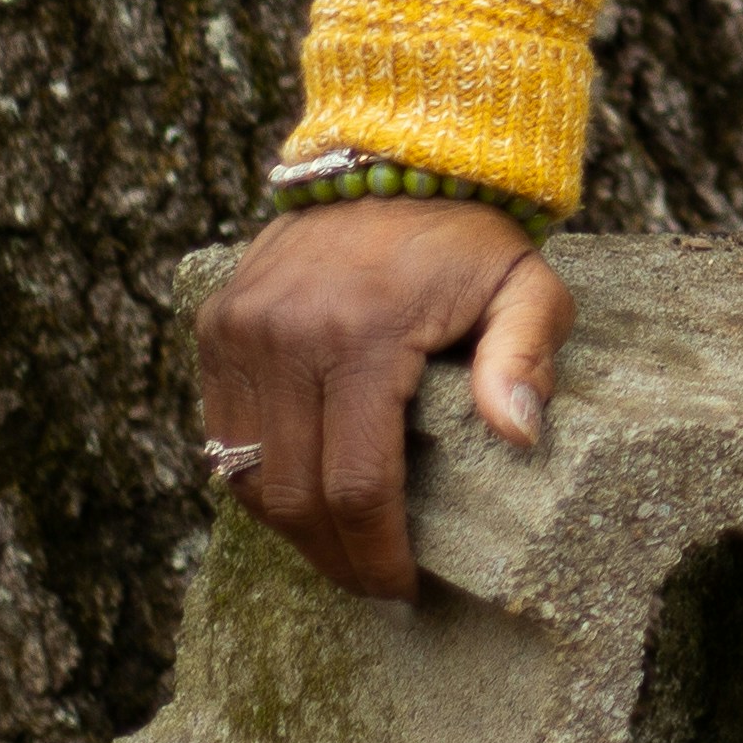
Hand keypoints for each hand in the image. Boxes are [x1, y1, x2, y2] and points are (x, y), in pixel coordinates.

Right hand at [191, 199, 569, 599]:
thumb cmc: (468, 236)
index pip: (357, 483)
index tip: (402, 588)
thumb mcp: (525, 285)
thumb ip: (526, 356)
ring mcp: (240, 330)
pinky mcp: (215, 325)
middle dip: (334, 558)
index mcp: (363, 333)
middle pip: (294, 495)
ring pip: (246, 475)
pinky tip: (302, 498)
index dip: (376, 553)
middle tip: (372, 586)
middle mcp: (286, 334)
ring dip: (290, 529)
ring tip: (339, 552)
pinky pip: (221, 434)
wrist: (391, 154)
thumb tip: (519, 435)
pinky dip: (257, 479)